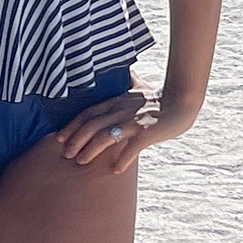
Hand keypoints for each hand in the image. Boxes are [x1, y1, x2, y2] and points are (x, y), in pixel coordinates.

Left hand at [56, 84, 197, 174]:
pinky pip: (132, 147)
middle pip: (91, 125)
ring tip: (81, 162)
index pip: (87, 113)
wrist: (183, 101)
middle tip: (66, 154)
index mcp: (116, 102)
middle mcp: (121, 110)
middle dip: (76, 140)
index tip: (59, 138)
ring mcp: (133, 121)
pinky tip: (115, 170)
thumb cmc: (159, 98)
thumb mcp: (138, 88)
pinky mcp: (147, 131)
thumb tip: (126, 72)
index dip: (72, 126)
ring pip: (106, 135)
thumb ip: (127, 83)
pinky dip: (122, 159)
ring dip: (91, 149)